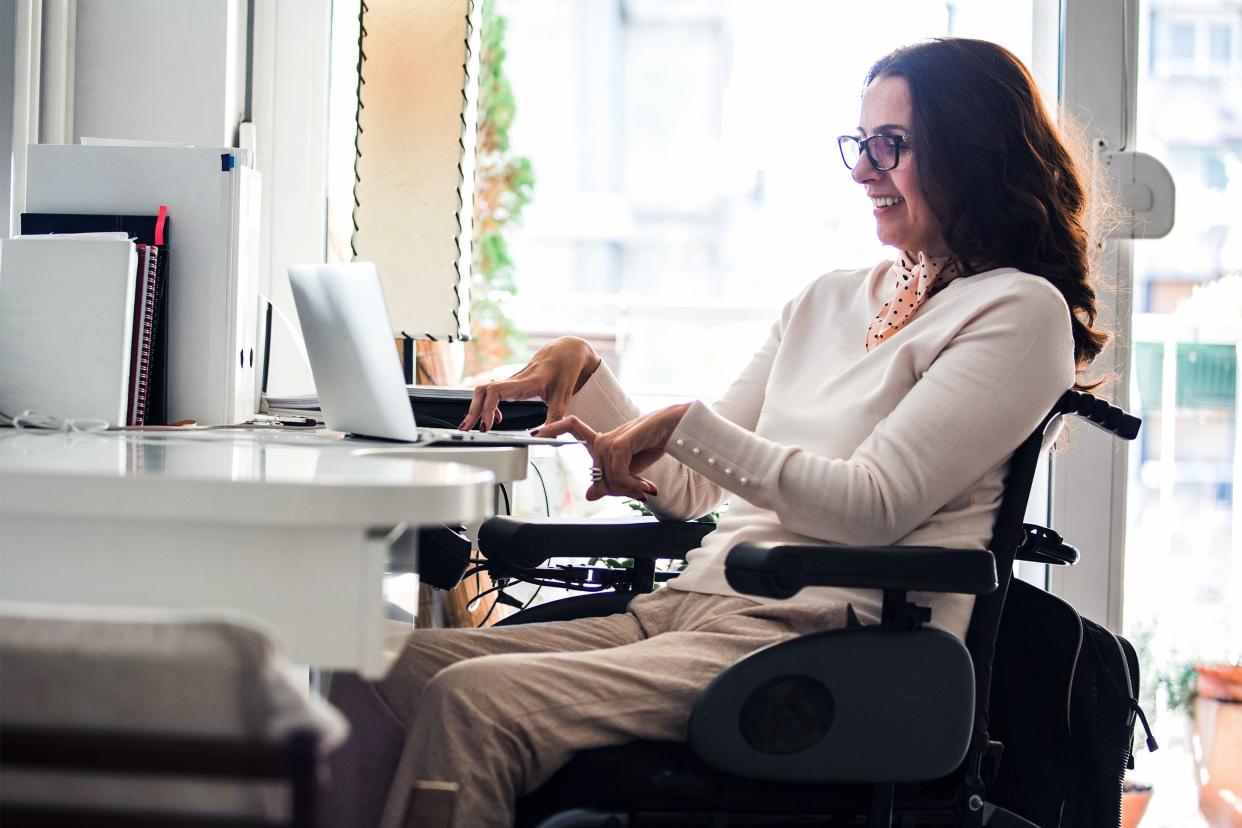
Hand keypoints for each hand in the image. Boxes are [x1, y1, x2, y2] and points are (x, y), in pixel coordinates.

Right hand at [459, 337, 600, 431]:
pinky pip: (492, 392)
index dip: (487, 408)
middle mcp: (514, 380)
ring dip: (476, 407)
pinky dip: (487, 405)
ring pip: (484, 390)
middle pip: (482, 390)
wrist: (567, 351)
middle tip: (467, 428)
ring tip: (474, 425)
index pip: (496, 391)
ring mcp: (512, 381)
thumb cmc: (565, 369)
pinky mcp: (512, 383)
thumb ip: (555, 419)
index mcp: (525, 382)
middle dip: (473, 410)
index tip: (488, 425)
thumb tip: (548, 439)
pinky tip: (495, 418)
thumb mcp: (563, 397)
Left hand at [536, 403, 691, 500]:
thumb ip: (611, 481)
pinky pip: (617, 475)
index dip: (554, 428)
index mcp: (603, 441)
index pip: (572, 427)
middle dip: (619, 490)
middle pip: (598, 476)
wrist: (677, 428)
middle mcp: (603, 439)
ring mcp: (610, 440)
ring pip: (608, 479)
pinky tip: (646, 486)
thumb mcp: (631, 469)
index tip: (536, 432)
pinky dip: (631, 485)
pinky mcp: (619, 443)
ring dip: (629, 489)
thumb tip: (589, 494)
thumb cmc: (654, 443)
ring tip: (647, 488)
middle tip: (640, 492)